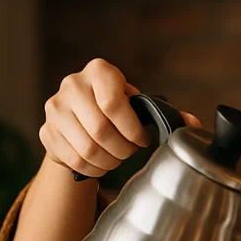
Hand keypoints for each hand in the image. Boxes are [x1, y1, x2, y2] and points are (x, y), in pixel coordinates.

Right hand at [42, 58, 200, 177]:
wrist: (78, 117)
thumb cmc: (118, 109)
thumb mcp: (139, 104)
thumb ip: (167, 112)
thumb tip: (193, 125)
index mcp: (100, 71)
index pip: (113, 103)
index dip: (132, 129)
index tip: (142, 139)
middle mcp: (72, 85)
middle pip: (101, 130)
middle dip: (123, 150)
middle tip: (131, 152)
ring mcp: (55, 108)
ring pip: (88, 149)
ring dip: (110, 161)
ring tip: (118, 158)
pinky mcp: (46, 131)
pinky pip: (74, 160)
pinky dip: (94, 169)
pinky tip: (103, 164)